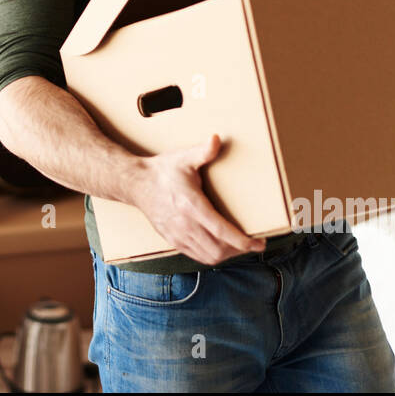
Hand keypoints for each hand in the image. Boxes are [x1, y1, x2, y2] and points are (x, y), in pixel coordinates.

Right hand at [132, 134, 264, 265]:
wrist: (135, 184)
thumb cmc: (162, 171)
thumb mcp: (183, 158)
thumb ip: (203, 151)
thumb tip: (216, 139)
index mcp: (191, 205)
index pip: (222, 232)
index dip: (243, 241)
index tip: (259, 243)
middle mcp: (185, 224)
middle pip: (218, 250)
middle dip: (238, 250)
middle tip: (252, 242)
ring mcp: (177, 235)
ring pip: (208, 256)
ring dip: (226, 254)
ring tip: (238, 245)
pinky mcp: (172, 240)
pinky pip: (196, 256)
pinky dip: (211, 255)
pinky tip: (219, 246)